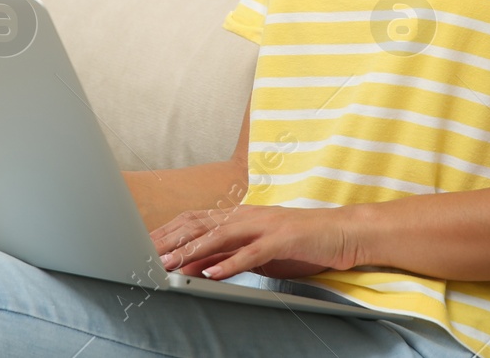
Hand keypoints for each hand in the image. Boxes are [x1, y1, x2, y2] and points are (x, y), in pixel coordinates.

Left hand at [149, 203, 362, 280]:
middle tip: (146, 254)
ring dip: (193, 251)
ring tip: (170, 263)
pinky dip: (230, 263)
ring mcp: (265, 225)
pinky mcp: (282, 239)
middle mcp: (248, 215)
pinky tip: (213, 273)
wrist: (343, 232)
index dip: (169, 231)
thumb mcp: (259, 250)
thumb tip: (199, 266)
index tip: (145, 244)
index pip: (196, 220)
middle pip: (201, 224)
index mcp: (241, 216)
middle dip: (171, 240)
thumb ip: (230, 254)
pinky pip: (252, 252)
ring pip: (221, 235)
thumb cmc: (302, 242)